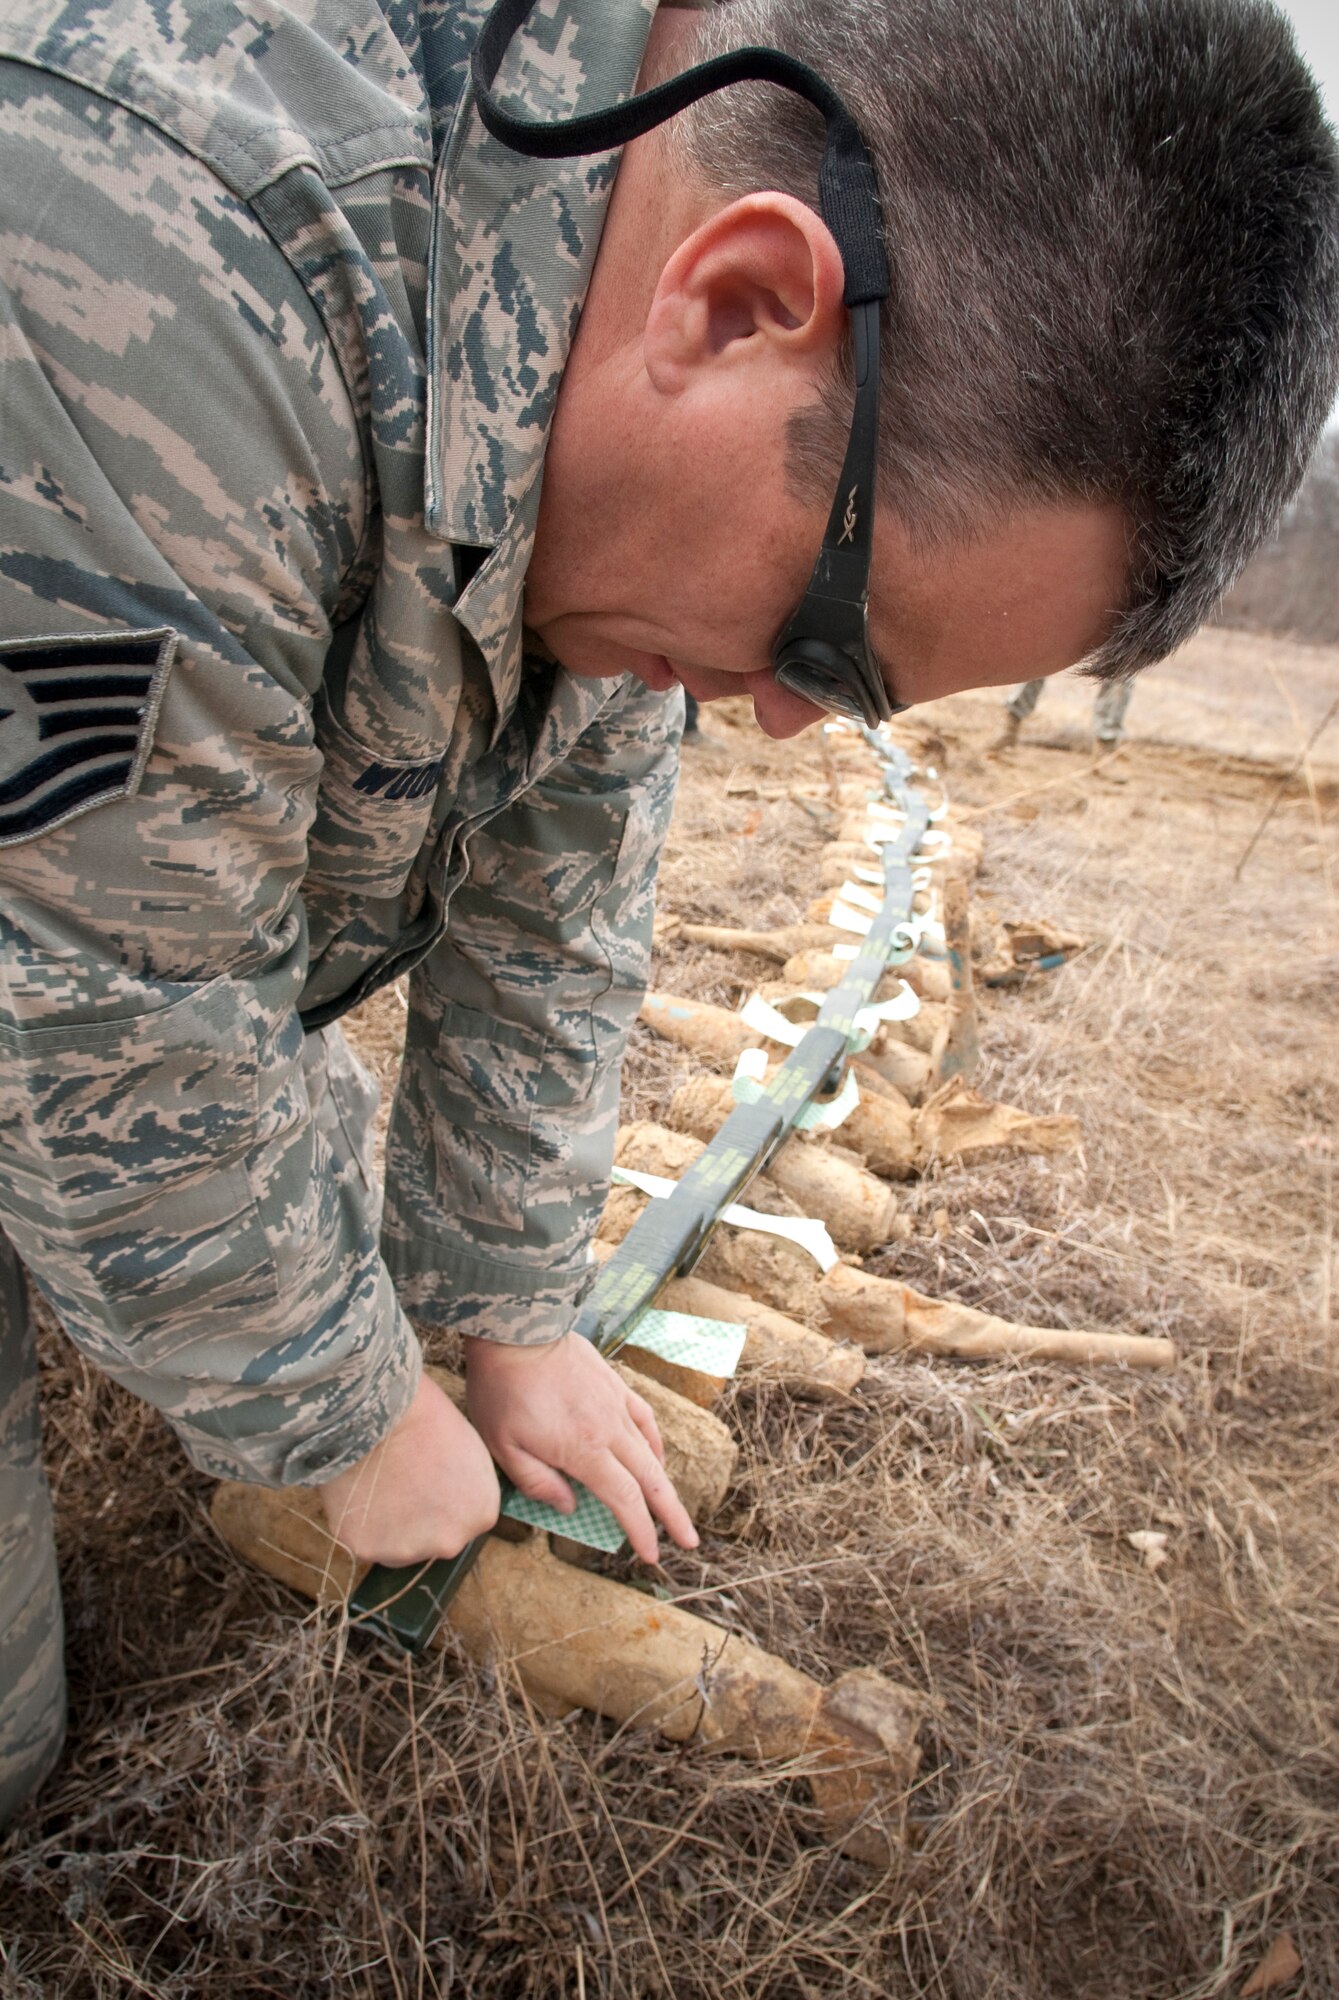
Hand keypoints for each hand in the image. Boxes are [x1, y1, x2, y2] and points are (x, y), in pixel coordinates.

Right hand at [316, 1373, 499, 1565]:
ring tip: (378, 1484)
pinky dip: (359, 1521)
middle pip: (432, 1538)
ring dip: (388, 1525)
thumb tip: (453, 1498)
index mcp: (481, 1515)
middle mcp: (449, 1542)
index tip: (428, 1478)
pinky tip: (359, 1490)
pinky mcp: (366, 1549)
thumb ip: (468, 1489)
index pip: (464, 1519)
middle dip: (419, 1518)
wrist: (380, 1415)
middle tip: (401, 1482)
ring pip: (396, 1545)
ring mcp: (407, 1550)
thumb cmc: (426, 1418)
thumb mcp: (471, 1452)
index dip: (444, 1499)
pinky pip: (363, 1539)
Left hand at [464, 1334, 698, 1564]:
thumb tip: (569, 1506)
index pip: (624, 1500)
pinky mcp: (614, 1385)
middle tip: (690, 1541)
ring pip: (651, 1451)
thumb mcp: (503, 1446)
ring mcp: (615, 1405)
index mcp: (583, 1450)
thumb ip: (537, 1483)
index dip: (639, 1530)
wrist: (516, 1331)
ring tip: (670, 1505)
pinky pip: (644, 1419)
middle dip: (672, 1514)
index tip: (650, 1555)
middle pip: (651, 1480)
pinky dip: (655, 1442)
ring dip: (664, 1482)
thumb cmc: (502, 1390)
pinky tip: (654, 1454)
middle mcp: (609, 1430)